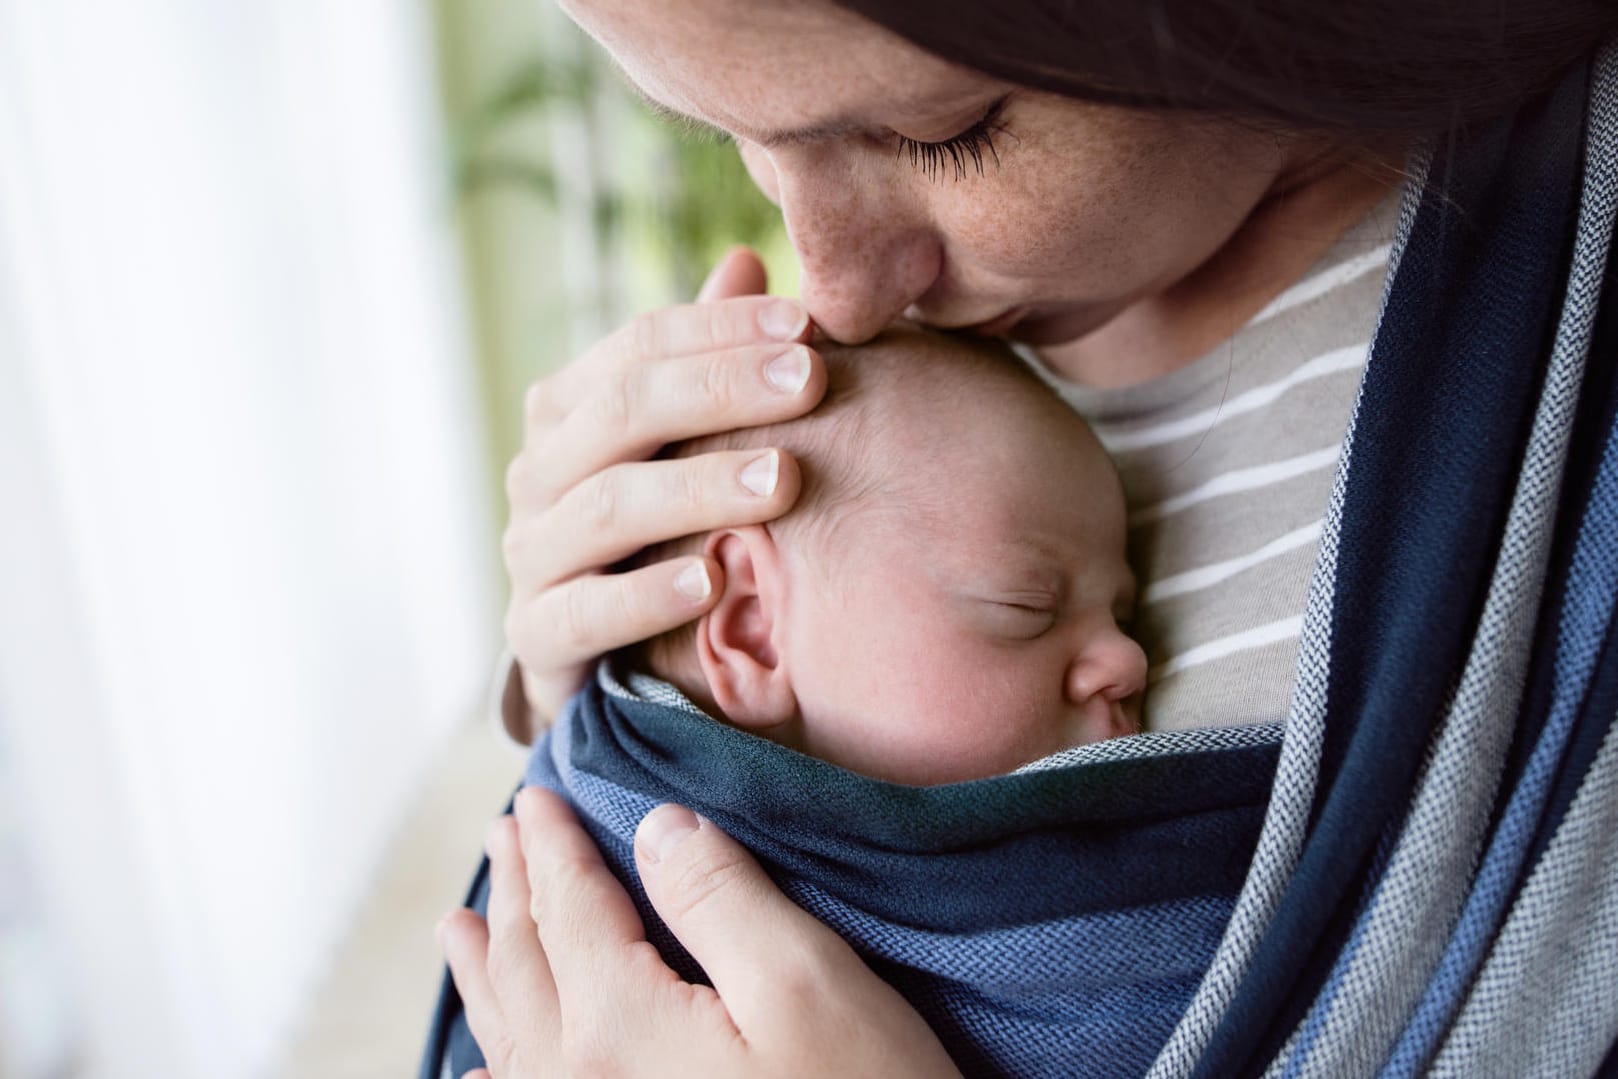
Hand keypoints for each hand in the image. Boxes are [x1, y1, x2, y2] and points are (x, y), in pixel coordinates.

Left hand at [439, 788, 960, 1078]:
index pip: (569, 907)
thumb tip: (657, 828)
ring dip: (486, 968)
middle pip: (527, 963)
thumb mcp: (804, 984)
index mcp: (618, 1024)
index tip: (534, 798)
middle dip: (516, 890)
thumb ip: (720, 897)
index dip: (554, 845)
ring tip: (460, 928)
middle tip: (503, 834)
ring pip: (510, 1033)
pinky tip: (482, 1070)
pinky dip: (496, 1069)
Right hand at [501, 248, 825, 738]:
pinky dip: (647, 596)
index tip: (810, 324)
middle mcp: (539, 471)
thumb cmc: (655, 531)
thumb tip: (744, 259)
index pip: (641, 344)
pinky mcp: (537, 637)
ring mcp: (531, 554)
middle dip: (722, 389)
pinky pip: (586, 612)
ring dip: (699, 488)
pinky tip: (713, 583)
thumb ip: (706, 362)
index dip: (724, 328)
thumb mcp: (679, 444)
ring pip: (607, 507)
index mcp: (570, 409)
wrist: (594, 660)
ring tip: (784, 481)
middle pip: (623, 410)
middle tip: (812, 380)